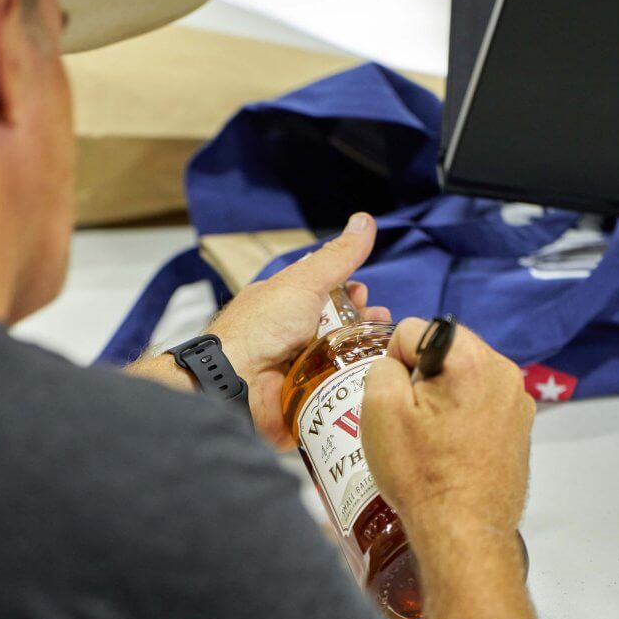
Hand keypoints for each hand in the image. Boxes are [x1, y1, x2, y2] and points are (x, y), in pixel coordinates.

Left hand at [210, 213, 389, 448]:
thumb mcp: (304, 282)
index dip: (350, 294)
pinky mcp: (303, 398)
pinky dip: (352, 386)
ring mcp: (296, 367)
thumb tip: (365, 220)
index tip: (367, 296)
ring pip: (340, 360)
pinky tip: (372, 381)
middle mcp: (291, 335)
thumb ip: (337, 257)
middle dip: (362, 325)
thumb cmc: (262, 327)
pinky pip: (334, 391)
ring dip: (363, 355)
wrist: (236, 381)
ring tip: (383, 353)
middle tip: (380, 325)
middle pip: (337, 327)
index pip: (325, 295)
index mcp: (286, 304)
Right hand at [360, 319, 534, 547]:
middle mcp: (504, 371)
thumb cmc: (420, 470)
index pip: (414, 330)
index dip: (394, 361)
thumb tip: (400, 364)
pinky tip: (451, 449)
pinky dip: (462, 415)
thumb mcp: (380, 408)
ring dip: (442, 396)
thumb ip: (384, 364)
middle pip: (444, 349)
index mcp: (472, 358)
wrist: (464, 532)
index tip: (397, 400)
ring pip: (463, 376)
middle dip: (421, 376)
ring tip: (430, 438)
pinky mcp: (522, 427)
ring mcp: (518, 401)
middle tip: (411, 419)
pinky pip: (481, 402)